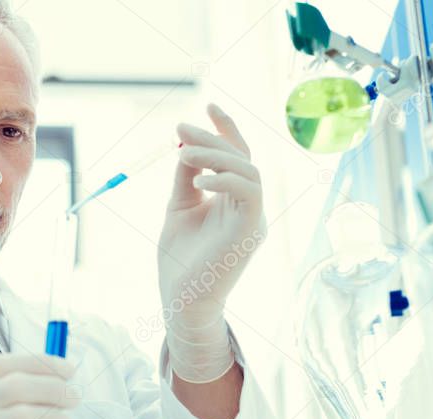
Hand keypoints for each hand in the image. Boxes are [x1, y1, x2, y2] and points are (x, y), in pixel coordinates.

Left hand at [158, 103, 265, 381]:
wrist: (182, 300)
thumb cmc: (180, 261)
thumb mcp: (178, 208)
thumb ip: (185, 177)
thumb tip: (185, 144)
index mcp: (233, 200)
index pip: (238, 155)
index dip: (226, 127)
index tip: (208, 104)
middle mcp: (248, 207)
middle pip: (241, 157)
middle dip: (212, 138)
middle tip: (180, 129)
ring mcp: (253, 219)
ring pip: (248, 170)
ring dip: (215, 156)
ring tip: (183, 155)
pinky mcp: (250, 231)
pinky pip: (249, 192)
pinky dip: (224, 180)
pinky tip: (197, 181)